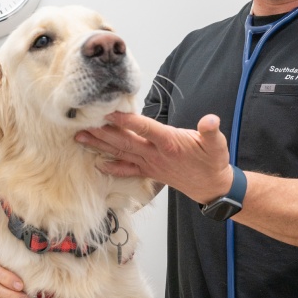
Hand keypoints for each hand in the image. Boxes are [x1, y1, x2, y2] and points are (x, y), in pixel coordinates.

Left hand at [75, 111, 234, 204]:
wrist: (211, 186)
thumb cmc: (212, 161)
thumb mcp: (217, 144)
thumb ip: (211, 131)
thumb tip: (211, 120)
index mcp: (170, 143)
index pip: (145, 128)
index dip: (127, 120)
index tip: (109, 111)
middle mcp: (156, 155)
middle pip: (124, 141)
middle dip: (102, 132)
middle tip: (82, 124)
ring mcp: (150, 164)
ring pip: (121, 154)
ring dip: (100, 146)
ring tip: (80, 139)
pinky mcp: (149, 172)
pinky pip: (126, 169)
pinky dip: (111, 167)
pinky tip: (97, 163)